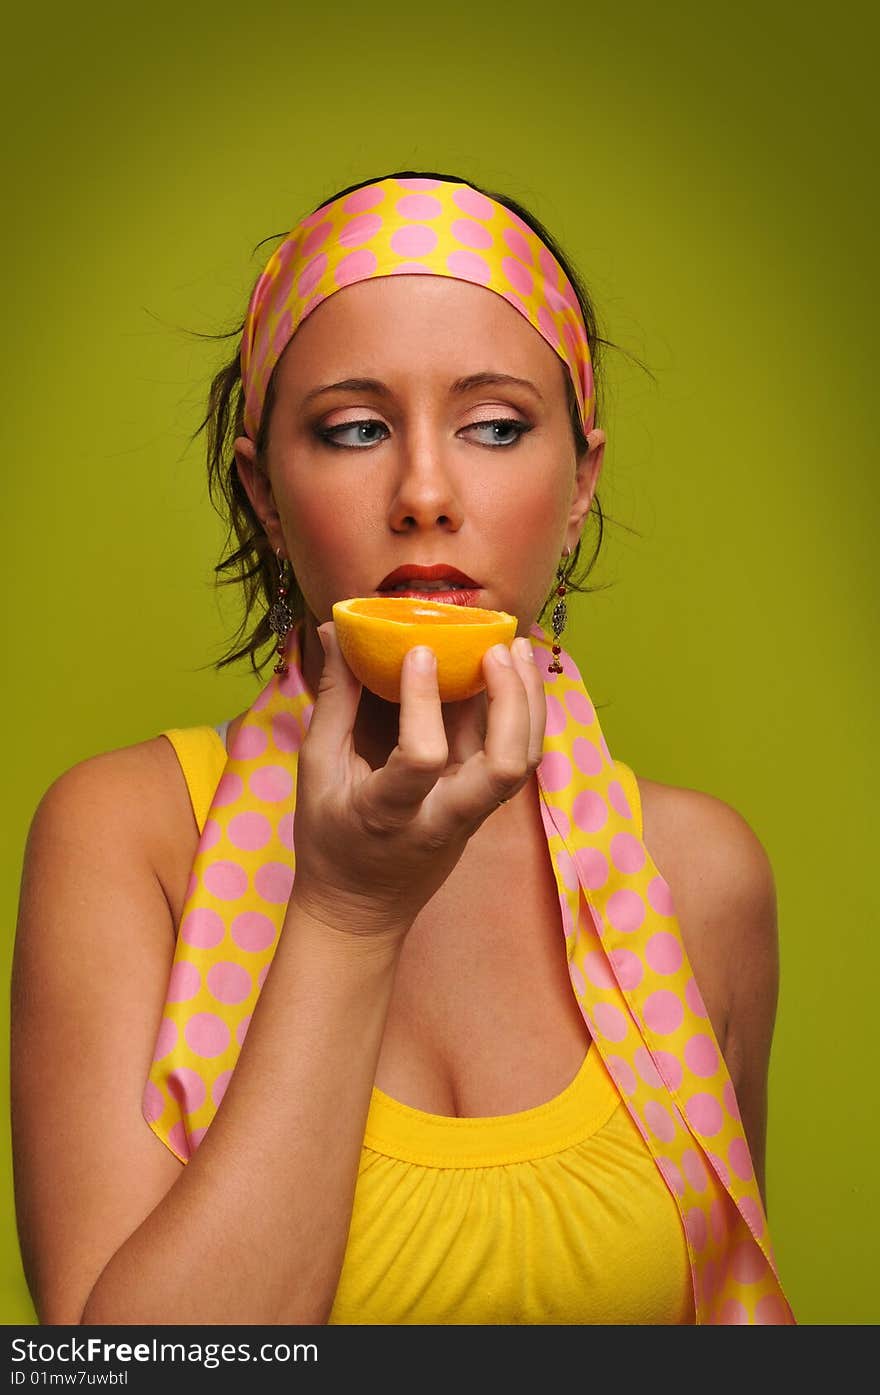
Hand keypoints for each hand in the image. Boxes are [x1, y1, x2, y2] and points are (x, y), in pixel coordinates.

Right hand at [289, 623, 545, 939]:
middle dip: (513, 704)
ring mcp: (471, 817)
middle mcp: (443, 819)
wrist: (360, 910)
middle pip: (505, 767)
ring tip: (516, 647)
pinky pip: (514, 759)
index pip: (423, 760)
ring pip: (523, 763)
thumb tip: (335, 630)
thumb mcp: (316, 772)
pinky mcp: (483, 810)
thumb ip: (333, 701)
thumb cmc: (329, 841)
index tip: (419, 651)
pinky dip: (521, 714)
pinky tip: (513, 673)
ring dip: (529, 703)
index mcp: (390, 814)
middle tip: (497, 648)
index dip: (424, 704)